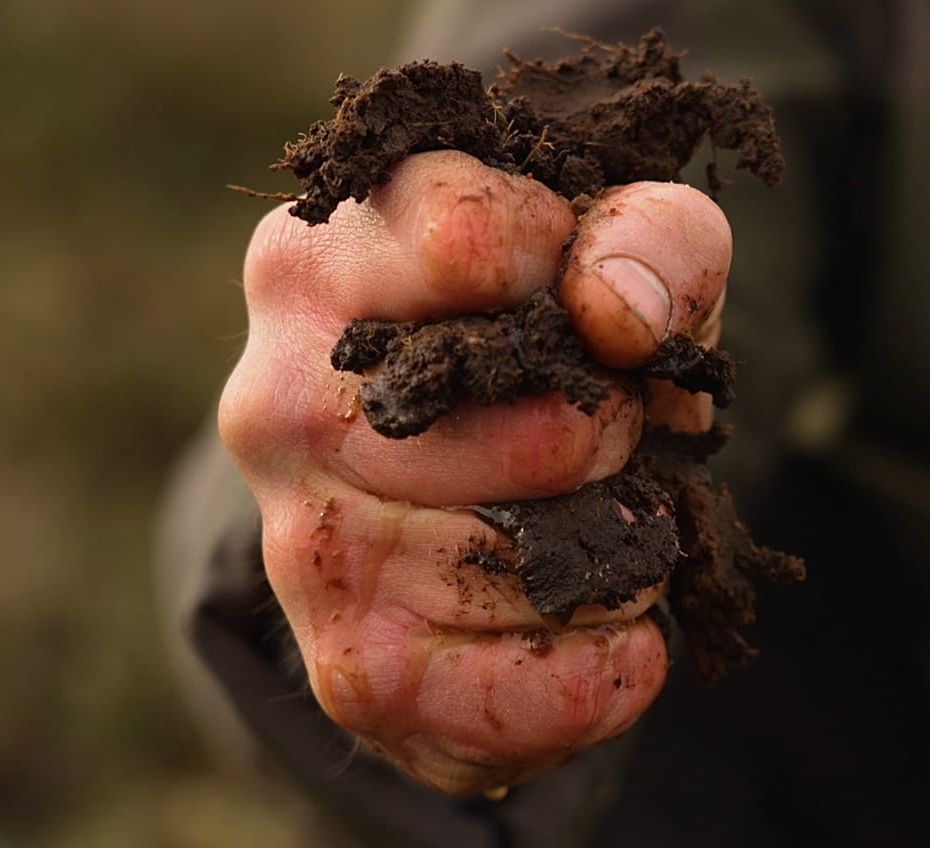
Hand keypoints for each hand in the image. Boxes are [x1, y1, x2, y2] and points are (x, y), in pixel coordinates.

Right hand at [218, 150, 731, 793]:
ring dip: (619, 558)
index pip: (474, 239)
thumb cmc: (551, 343)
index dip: (581, 279)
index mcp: (322, 262)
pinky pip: (512, 694)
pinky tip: (617, 635)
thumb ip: (651, 236)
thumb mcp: (622, 254)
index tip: (589, 307)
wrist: (471, 498)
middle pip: (538, 435)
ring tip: (605, 525)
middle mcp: (279, 399)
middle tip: (612, 433)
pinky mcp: (350, 666)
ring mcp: (305, 541)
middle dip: (618, 442)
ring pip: (532, 567)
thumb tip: (617, 313)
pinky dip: (601, 674)